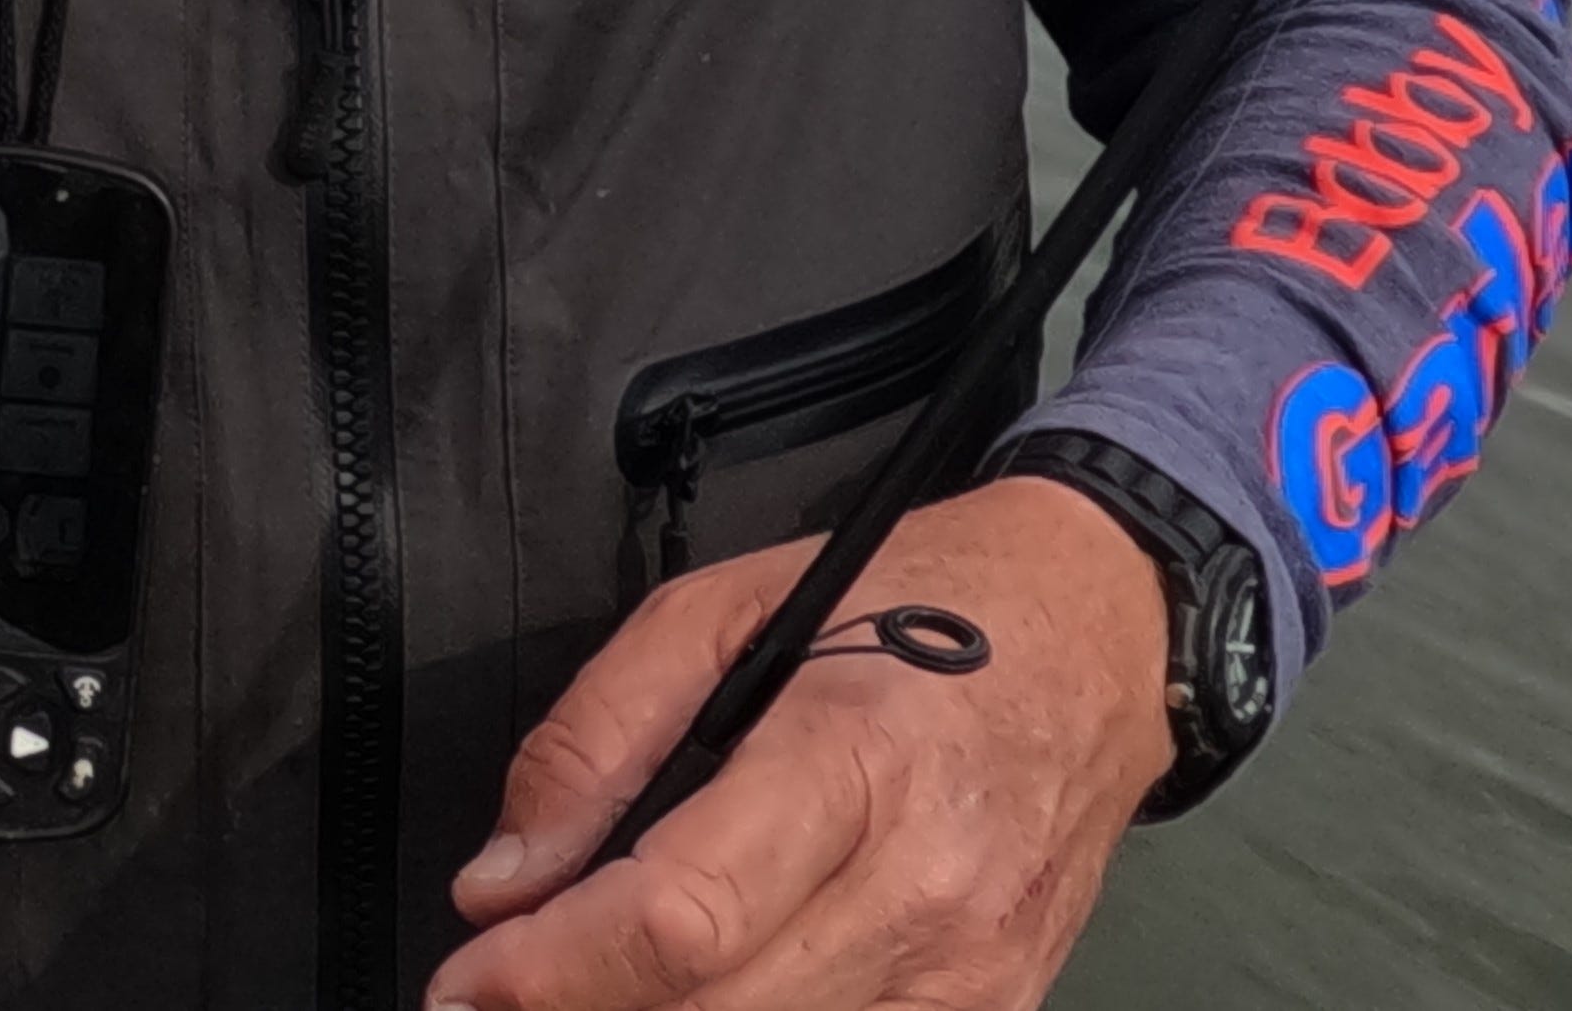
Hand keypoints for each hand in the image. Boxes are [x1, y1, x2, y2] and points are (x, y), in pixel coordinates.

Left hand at [431, 478, 1171, 1010]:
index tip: (466, 982)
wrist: (1105, 629)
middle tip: (499, 994)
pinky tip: (698, 999)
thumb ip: (596, 738)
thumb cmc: (914, 599)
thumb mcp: (721, 606)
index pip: (682, 918)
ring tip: (588, 991)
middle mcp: (926, 890)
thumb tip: (505, 878)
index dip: (552, 971)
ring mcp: (975, 972)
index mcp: (852, 764)